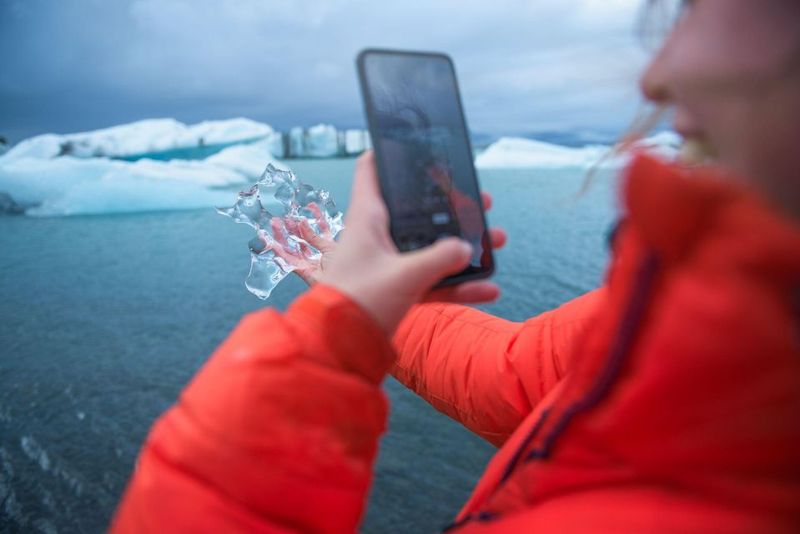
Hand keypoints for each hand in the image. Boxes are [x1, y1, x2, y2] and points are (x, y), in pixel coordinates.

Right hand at [269, 203, 336, 284]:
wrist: (343, 285)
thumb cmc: (344, 267)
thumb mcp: (330, 247)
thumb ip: (314, 236)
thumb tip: (302, 222)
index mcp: (329, 247)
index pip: (322, 228)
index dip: (316, 217)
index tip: (310, 206)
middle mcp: (318, 254)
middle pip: (302, 238)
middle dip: (293, 227)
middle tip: (285, 217)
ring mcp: (309, 263)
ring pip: (292, 247)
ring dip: (282, 236)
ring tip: (274, 224)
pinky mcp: (301, 272)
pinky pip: (287, 261)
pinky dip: (278, 252)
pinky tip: (270, 242)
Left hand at [314, 151, 504, 334]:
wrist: (338, 350)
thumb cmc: (359, 302)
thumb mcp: (405, 276)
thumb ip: (440, 259)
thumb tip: (466, 247)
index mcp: (367, 219)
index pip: (371, 172)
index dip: (387, 154)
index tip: (410, 144)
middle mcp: (376, 237)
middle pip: (416, 211)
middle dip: (451, 207)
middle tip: (480, 200)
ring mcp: (387, 264)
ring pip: (429, 247)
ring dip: (463, 247)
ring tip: (496, 241)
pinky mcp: (395, 290)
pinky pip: (431, 281)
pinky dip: (457, 285)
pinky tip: (489, 288)